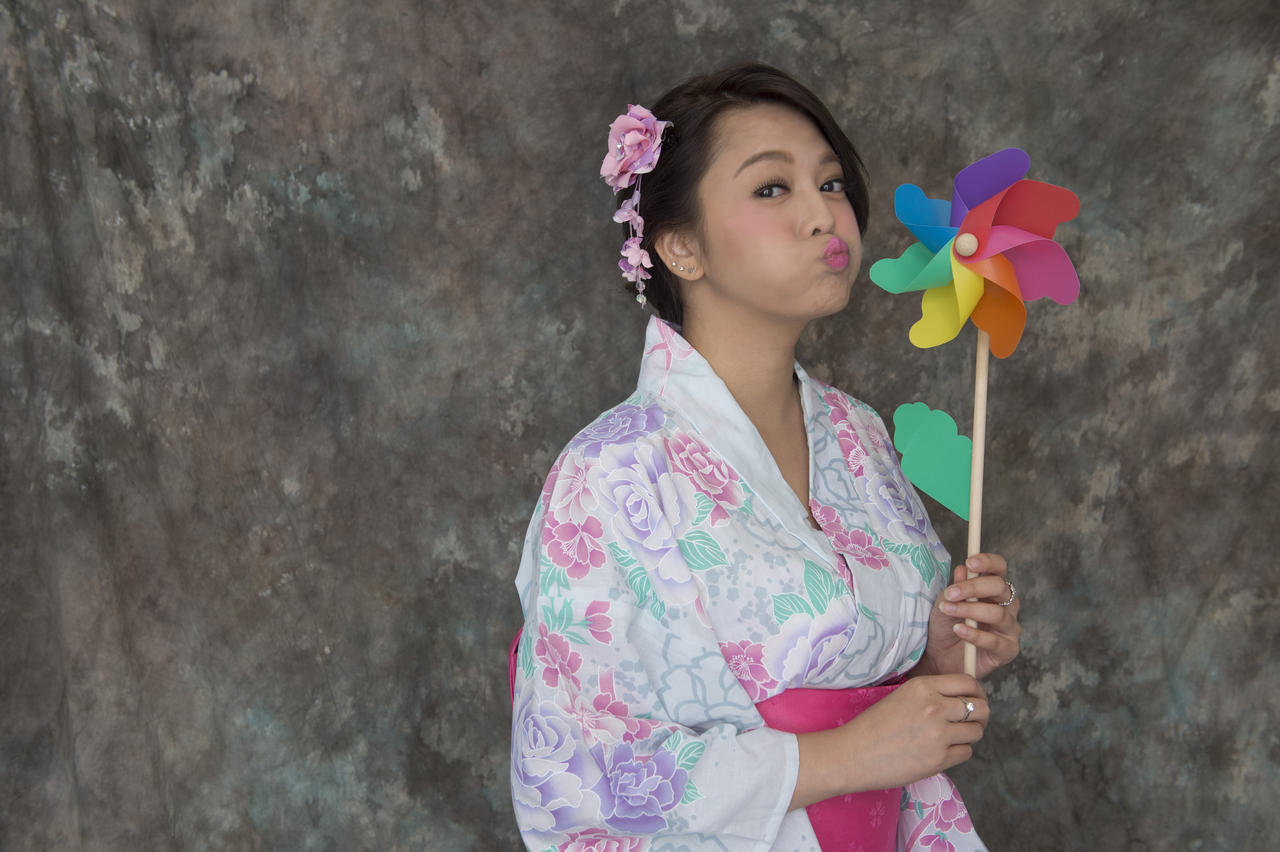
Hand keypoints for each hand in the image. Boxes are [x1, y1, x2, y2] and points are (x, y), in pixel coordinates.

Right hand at [790, 674, 988, 807]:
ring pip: (976, 732)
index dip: (977, 692)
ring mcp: (938, 734)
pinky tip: (942, 751)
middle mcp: (934, 707)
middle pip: (980, 707)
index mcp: (923, 687)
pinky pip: (966, 752)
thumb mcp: (902, 697)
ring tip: (953, 738)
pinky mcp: (939, 759)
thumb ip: (931, 695)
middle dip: (981, 715)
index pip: (967, 683)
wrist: (854, 754)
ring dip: (969, 735)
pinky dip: (959, 752)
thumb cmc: (873, 725)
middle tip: (972, 721)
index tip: (975, 699)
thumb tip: (961, 700)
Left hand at [917, 553, 1020, 679]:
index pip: (1000, 568)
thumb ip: (956, 588)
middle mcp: (1006, 606)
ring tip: (949, 611)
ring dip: (970, 611)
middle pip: (1000, 588)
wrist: (937, 656)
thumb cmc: (944, 626)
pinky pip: (995, 641)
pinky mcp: (1008, 650)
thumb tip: (963, 569)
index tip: (970, 562)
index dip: (988, 562)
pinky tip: (959, 630)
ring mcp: (1009, 628)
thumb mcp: (945, 602)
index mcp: (993, 589)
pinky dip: (975, 634)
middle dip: (973, 588)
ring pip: (997, 614)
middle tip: (951, 593)